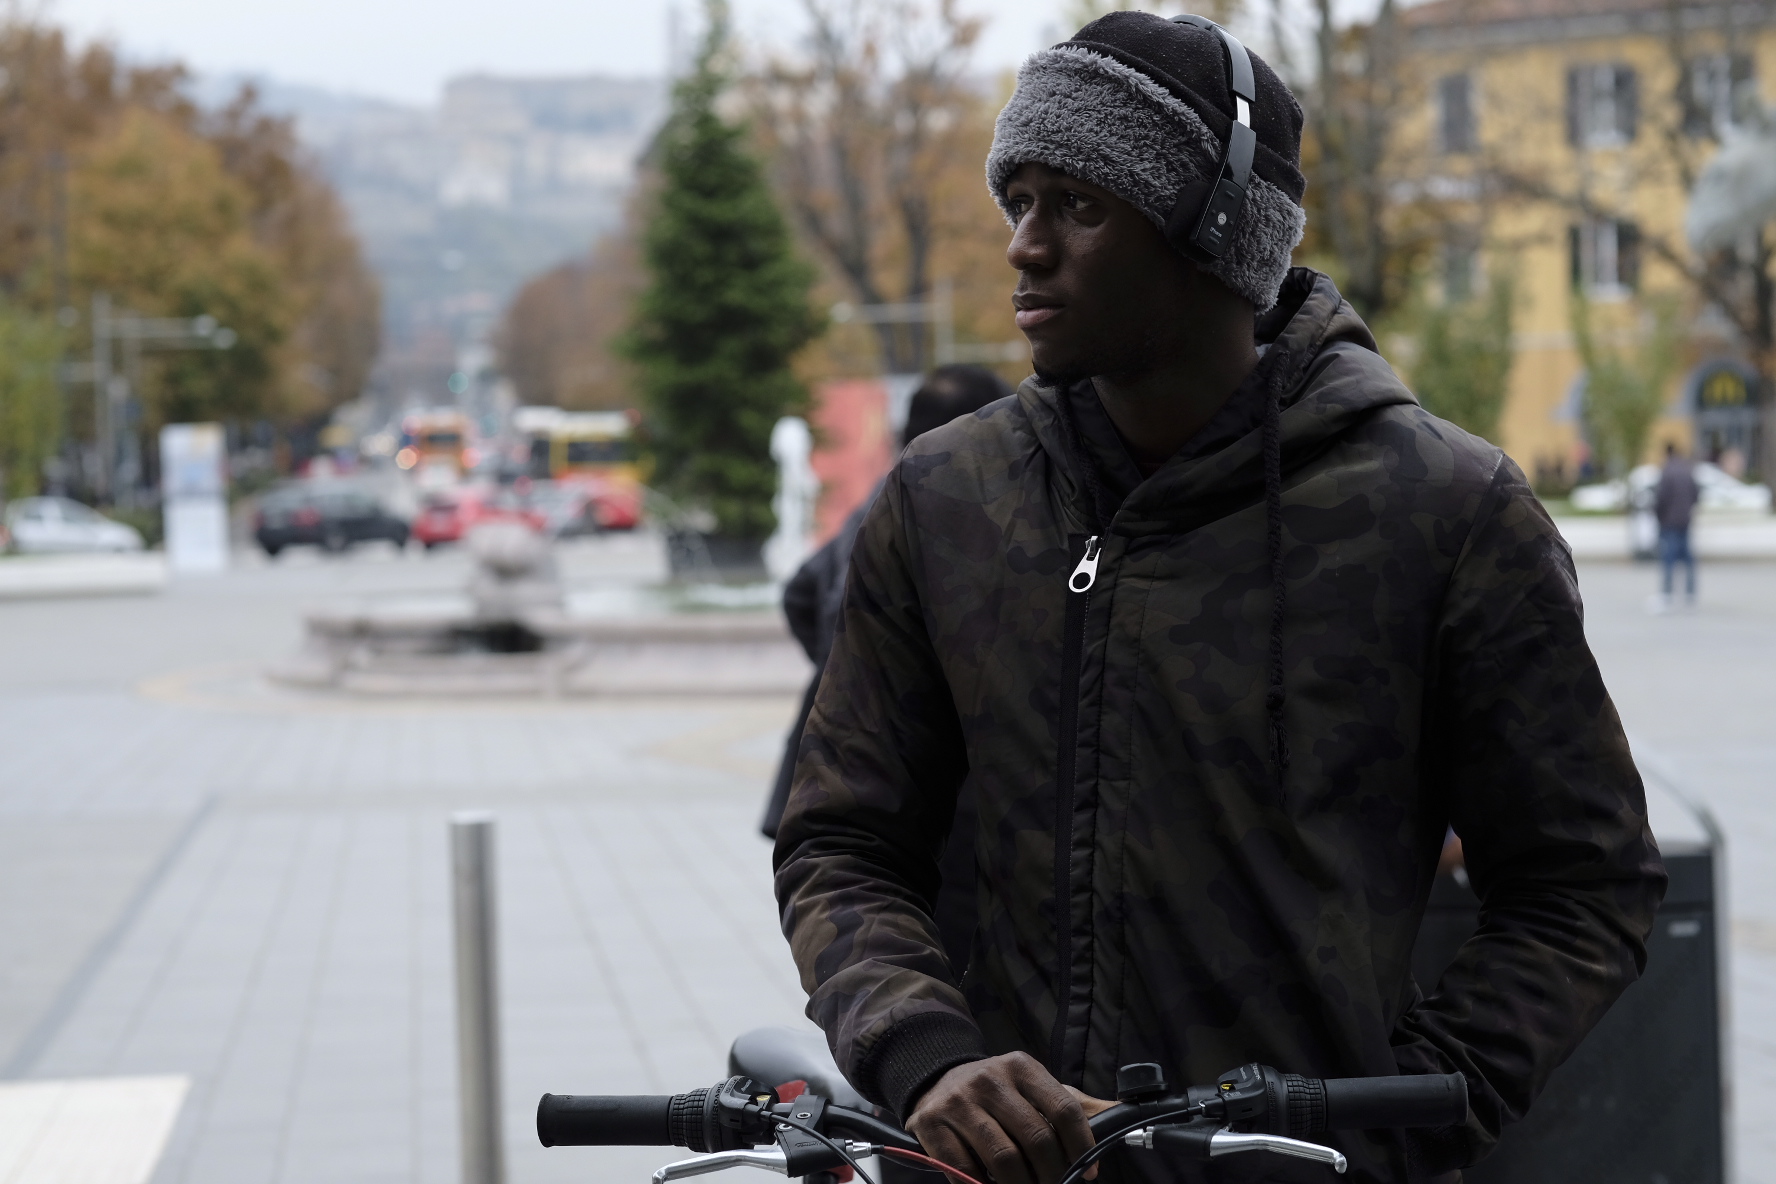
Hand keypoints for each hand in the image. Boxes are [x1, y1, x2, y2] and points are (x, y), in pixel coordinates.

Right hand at [905, 1052, 1112, 1183]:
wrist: (935, 1079)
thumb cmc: (996, 1091)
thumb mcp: (1034, 1086)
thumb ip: (1073, 1103)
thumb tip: (1120, 1114)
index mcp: (1021, 1067)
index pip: (1064, 1109)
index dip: (1081, 1147)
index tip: (1088, 1173)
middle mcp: (990, 1079)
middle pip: (1036, 1138)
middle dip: (1053, 1174)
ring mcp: (959, 1102)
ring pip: (1004, 1159)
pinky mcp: (931, 1125)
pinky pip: (965, 1171)